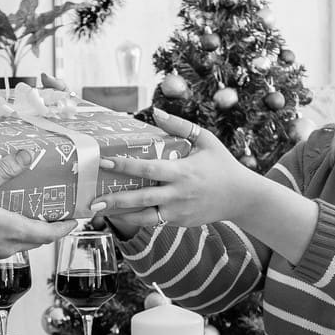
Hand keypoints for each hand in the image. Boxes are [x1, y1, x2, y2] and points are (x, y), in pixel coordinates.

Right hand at [0, 149, 74, 271]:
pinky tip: (2, 221)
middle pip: (39, 240)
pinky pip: (5, 246)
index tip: (76, 218)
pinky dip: (13, 235)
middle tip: (56, 212)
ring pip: (22, 244)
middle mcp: (7, 247)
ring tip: (32, 213)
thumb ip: (2, 170)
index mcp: (12, 231)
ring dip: (32, 231)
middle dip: (51, 227)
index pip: (50, 233)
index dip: (66, 227)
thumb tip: (27, 156)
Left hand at [86, 110, 260, 232]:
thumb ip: (180, 126)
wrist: (241, 197)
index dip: (124, 165)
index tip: (104, 162)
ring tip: (98, 212)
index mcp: (183, 171)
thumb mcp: (206, 140)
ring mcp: (178, 211)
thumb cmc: (222, 164)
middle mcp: (178, 194)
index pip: (148, 169)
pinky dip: (135, 219)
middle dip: (115, 199)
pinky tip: (118, 215)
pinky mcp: (179, 222)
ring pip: (144, 216)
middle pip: (141, 198)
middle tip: (92, 199)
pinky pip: (153, 222)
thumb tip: (156, 112)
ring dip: (120, 215)